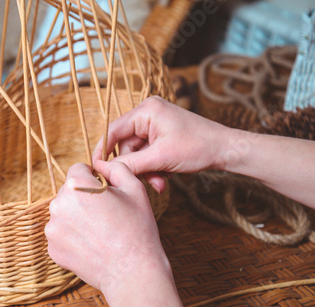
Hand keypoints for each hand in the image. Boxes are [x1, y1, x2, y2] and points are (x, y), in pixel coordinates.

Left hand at [45, 161, 194, 306]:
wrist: (132, 272)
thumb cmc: (137, 229)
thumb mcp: (134, 189)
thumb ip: (115, 168)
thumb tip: (100, 163)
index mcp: (76, 185)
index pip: (79, 169)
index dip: (94, 178)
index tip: (105, 193)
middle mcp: (58, 204)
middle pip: (69, 192)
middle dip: (84, 198)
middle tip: (106, 215)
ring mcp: (53, 229)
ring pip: (64, 214)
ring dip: (77, 217)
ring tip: (100, 232)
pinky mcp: (52, 249)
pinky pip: (61, 235)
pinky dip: (73, 238)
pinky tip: (92, 245)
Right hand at [92, 96, 230, 192]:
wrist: (226, 150)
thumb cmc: (198, 147)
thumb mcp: (160, 158)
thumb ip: (130, 164)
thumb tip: (104, 169)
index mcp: (146, 110)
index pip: (113, 130)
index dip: (103, 150)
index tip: (95, 168)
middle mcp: (148, 114)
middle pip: (125, 145)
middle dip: (135, 167)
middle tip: (145, 182)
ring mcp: (155, 125)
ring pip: (137, 153)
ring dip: (146, 171)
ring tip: (160, 182)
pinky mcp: (161, 136)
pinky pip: (147, 154)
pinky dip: (153, 168)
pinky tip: (164, 178)